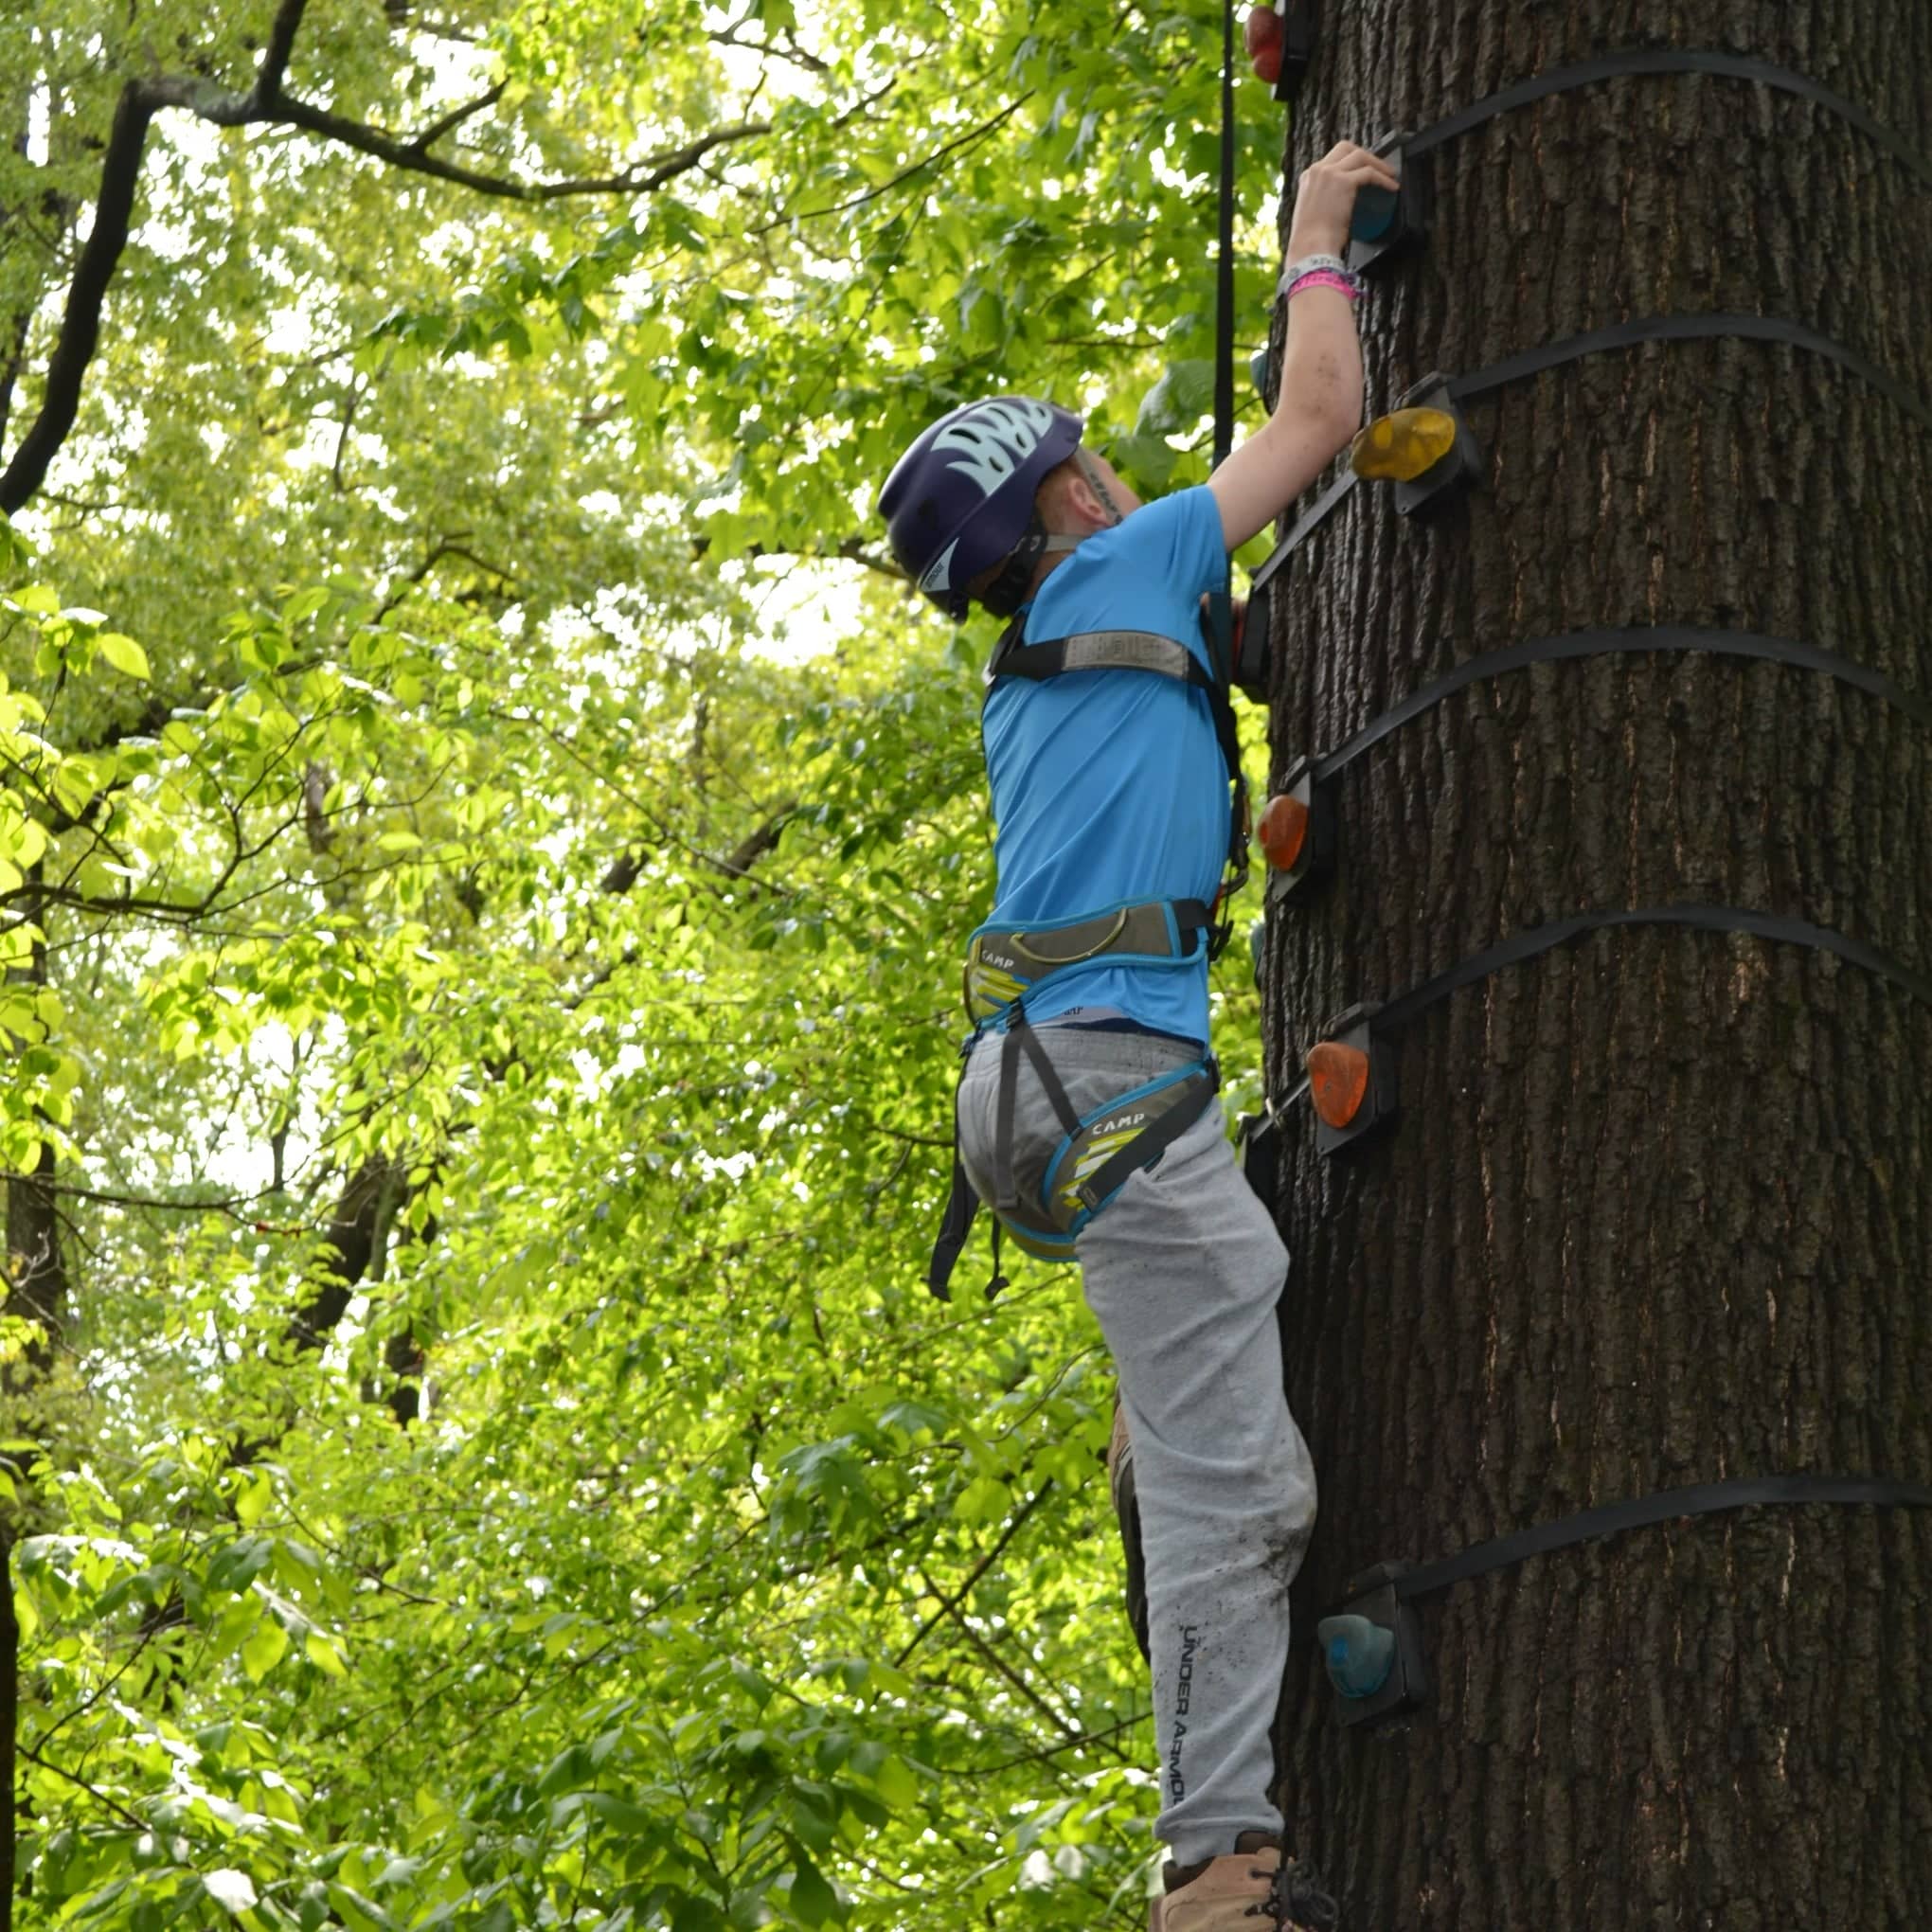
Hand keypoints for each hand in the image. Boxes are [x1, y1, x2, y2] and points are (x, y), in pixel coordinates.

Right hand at [1285, 140, 1399, 259]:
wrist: (1310, 249)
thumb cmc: (1311, 242)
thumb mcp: (1312, 215)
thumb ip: (1322, 202)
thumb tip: (1338, 206)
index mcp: (1307, 178)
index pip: (1331, 159)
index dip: (1349, 162)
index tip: (1361, 170)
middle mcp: (1317, 170)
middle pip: (1345, 147)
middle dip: (1364, 154)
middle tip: (1377, 168)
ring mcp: (1330, 173)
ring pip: (1359, 155)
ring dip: (1377, 163)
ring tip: (1390, 175)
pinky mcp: (1344, 181)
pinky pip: (1369, 173)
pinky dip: (1383, 179)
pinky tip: (1392, 187)